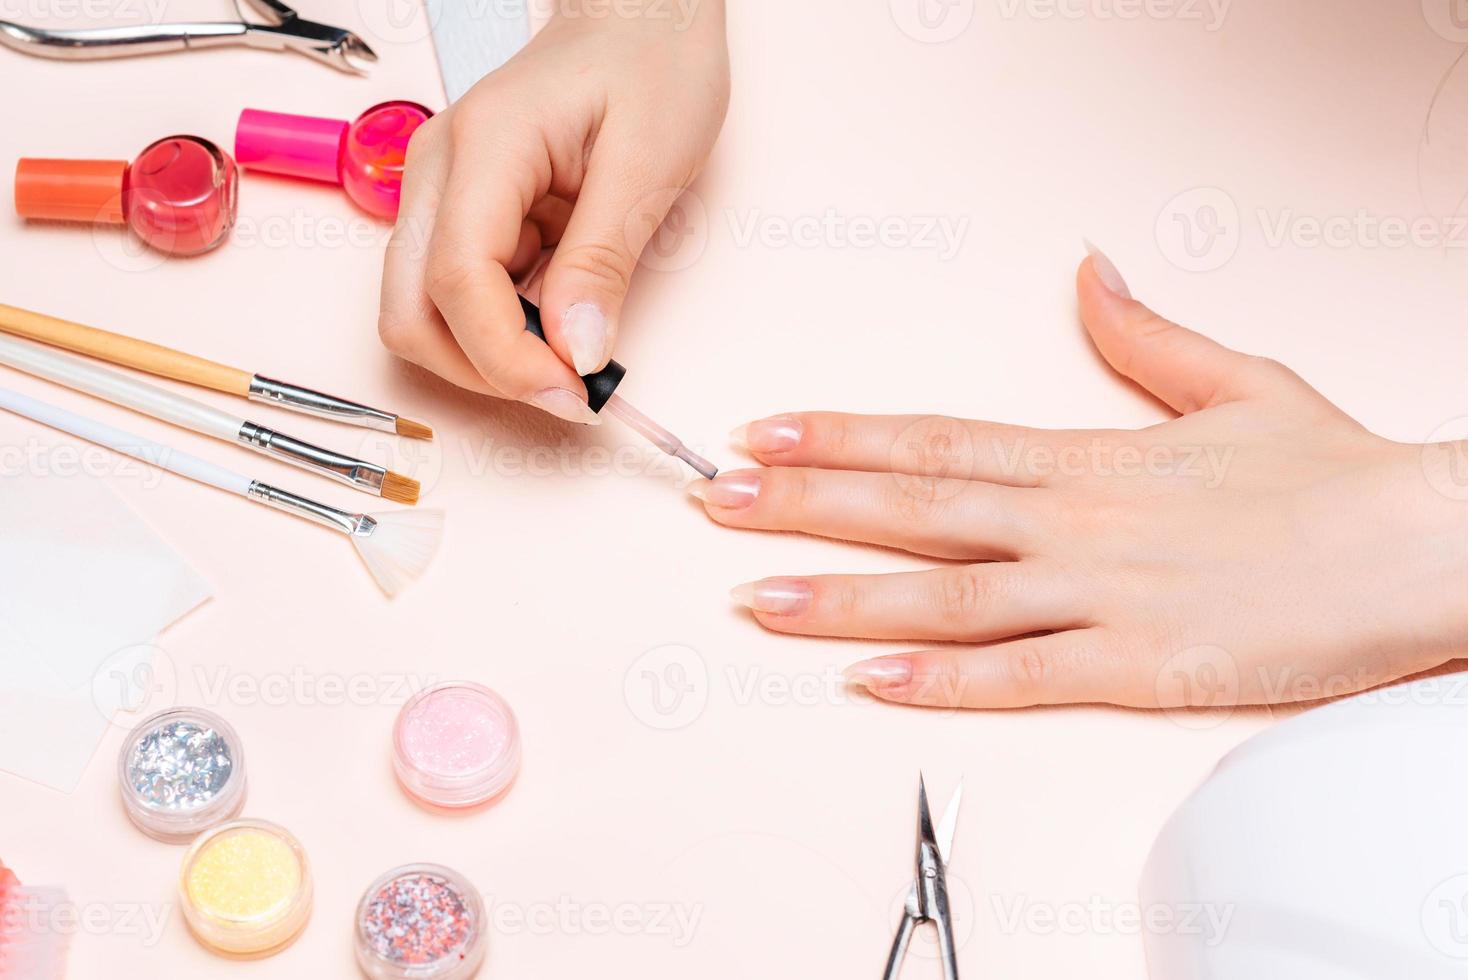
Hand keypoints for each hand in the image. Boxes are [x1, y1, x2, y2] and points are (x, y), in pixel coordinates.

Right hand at [378, 1, 728, 422]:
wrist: (641, 19)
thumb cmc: (650, 65)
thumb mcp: (649, 164)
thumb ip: (603, 262)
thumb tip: (576, 353)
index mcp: (484, 148)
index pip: (456, 280)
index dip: (508, 358)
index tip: (574, 393)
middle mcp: (438, 171)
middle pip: (411, 312)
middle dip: (483, 371)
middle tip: (569, 390)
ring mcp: (442, 193)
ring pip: (426, 313)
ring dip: (492, 354)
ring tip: (574, 350)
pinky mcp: (464, 212)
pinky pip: (463, 295)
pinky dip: (508, 327)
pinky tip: (564, 314)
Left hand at [693, 246, 1467, 709]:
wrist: (1429, 544)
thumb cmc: (1334, 476)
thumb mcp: (1238, 383)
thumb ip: (1146, 336)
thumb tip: (1093, 272)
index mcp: (1089, 456)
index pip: (938, 439)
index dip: (843, 436)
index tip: (769, 432)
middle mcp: (1077, 520)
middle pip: (916, 507)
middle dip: (806, 504)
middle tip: (719, 501)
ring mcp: (1103, 594)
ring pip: (947, 594)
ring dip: (843, 593)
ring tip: (757, 596)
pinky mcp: (1143, 666)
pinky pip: (1022, 675)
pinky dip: (941, 679)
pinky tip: (869, 678)